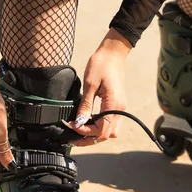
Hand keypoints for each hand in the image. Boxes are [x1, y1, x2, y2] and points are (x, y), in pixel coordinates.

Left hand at [71, 28, 131, 145]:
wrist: (114, 52)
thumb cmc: (101, 64)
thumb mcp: (90, 84)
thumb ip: (85, 106)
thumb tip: (79, 122)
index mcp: (113, 104)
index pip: (101, 129)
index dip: (85, 132)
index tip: (71, 126)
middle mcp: (120, 109)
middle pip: (106, 135)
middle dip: (88, 139)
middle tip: (72, 137)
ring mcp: (120, 108)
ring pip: (110, 132)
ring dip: (95, 135)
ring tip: (79, 132)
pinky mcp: (117, 105)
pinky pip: (110, 123)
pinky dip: (99, 127)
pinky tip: (88, 123)